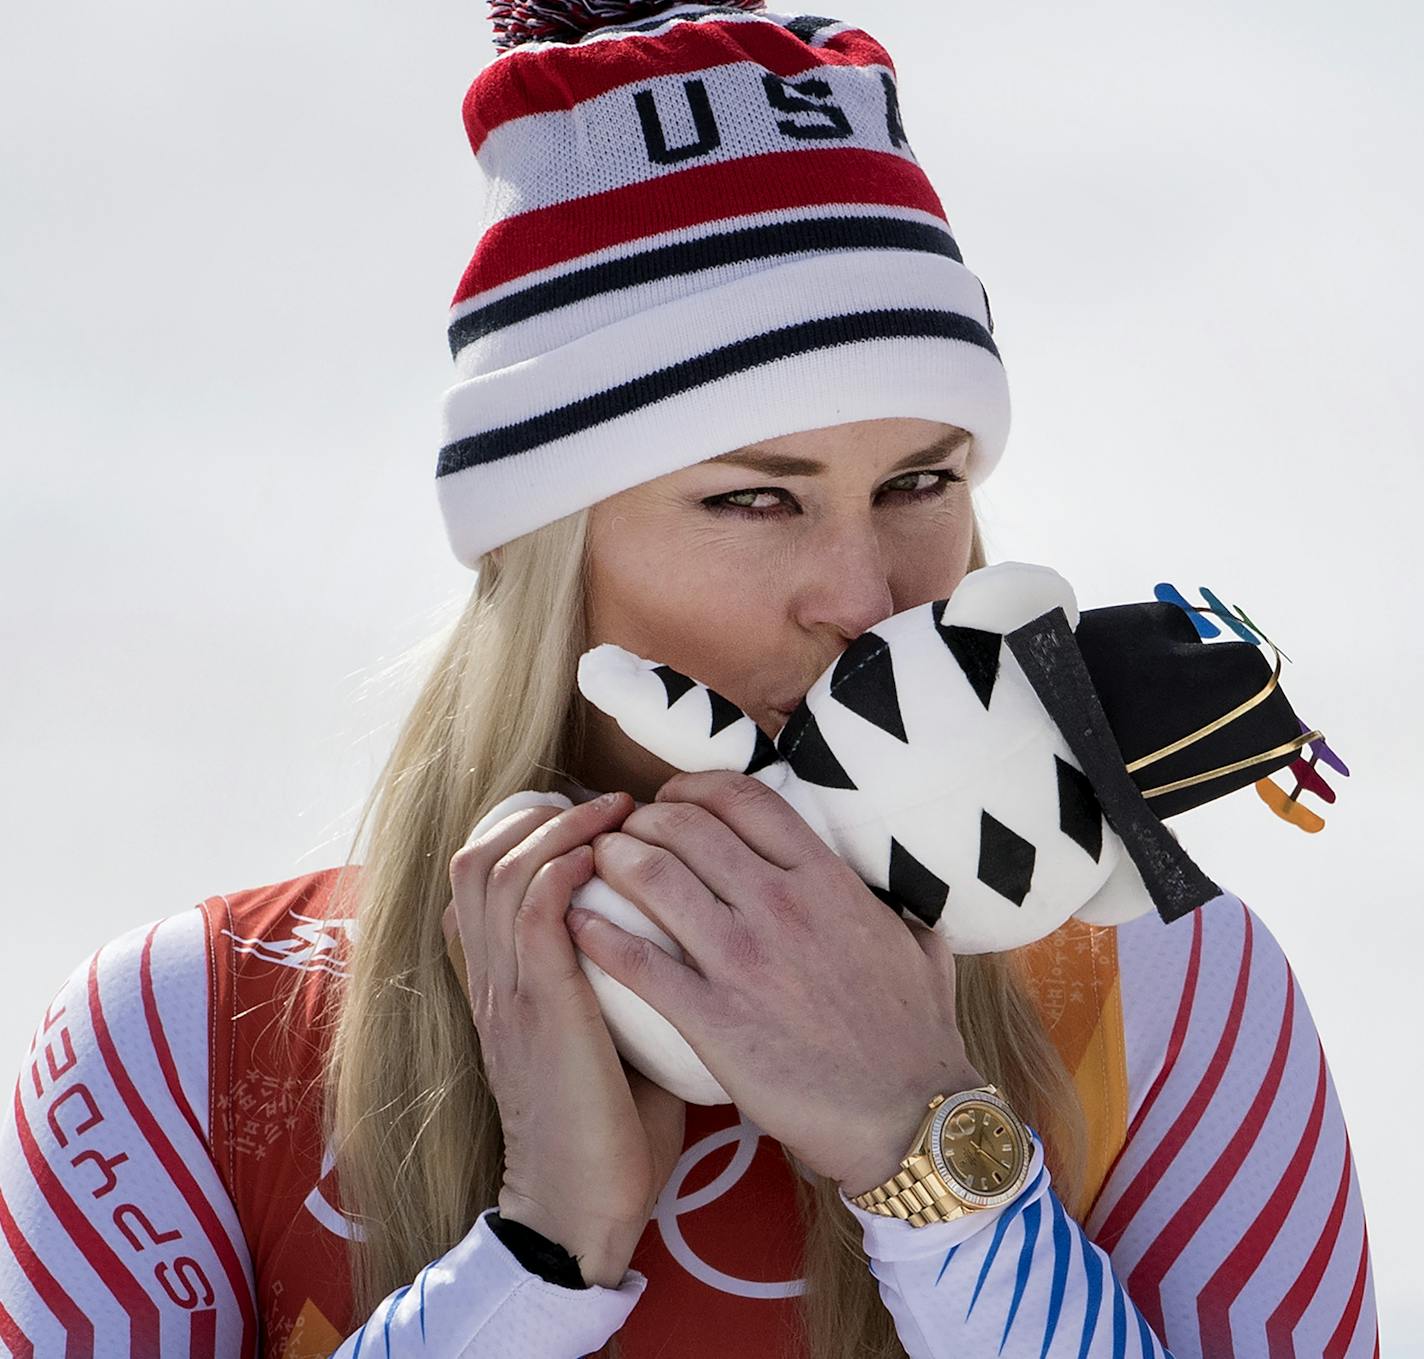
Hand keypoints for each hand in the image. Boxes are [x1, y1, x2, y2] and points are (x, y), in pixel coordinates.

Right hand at [444, 792, 685, 1285]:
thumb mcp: (600, 1039)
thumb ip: (614, 982)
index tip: (586, 817)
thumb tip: (671, 935)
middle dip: (536, 813)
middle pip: (476, 857)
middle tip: (604, 804)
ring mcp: (509, 992)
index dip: (521, 832)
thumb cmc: (607, 1131)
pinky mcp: (540, 1010)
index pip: (477, 879)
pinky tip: (602, 857)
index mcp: (501, 985)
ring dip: (557, 828)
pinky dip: (563, 869)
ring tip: (613, 813)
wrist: (581, 1212)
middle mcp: (491, 979)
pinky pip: (533, 913)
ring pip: (498, 869)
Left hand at [565, 771, 982, 1197]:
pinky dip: (596, 933)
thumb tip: (901, 902)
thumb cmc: (916, 1039)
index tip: (670, 798)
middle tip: (623, 832)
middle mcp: (780, 905)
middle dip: (643, 819)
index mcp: (826, 880)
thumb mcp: (919, 951)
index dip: (694, 786)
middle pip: (687, 827)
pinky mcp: (712, 1018)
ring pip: (654, 877)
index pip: (744, 799)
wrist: (906, 1119)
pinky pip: (636, 961)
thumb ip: (901, 913)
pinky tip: (576, 924)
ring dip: (612, 859)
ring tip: (593, 865)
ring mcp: (743, 960)